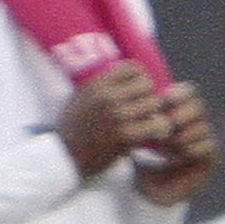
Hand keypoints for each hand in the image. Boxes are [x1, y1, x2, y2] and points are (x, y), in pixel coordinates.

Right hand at [56, 60, 174, 177]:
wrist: (64, 156)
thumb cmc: (74, 127)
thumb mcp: (81, 97)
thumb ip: (102, 85)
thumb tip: (126, 73)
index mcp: (96, 84)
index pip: (133, 67)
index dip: (141, 78)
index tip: (138, 91)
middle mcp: (107, 97)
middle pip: (147, 85)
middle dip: (149, 97)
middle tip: (145, 110)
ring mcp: (117, 115)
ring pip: (155, 104)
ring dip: (156, 114)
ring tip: (149, 123)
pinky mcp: (126, 136)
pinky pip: (157, 125)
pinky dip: (160, 130)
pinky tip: (153, 136)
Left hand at [132, 83, 218, 205]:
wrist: (149, 188)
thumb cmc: (141, 157)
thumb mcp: (139, 132)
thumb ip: (144, 114)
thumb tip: (137, 90)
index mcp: (181, 111)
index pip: (189, 92)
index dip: (179, 93)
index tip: (164, 99)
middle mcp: (197, 123)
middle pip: (198, 106)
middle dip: (180, 114)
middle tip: (167, 125)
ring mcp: (206, 140)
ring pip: (202, 127)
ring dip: (182, 135)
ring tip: (165, 146)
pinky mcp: (212, 158)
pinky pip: (207, 146)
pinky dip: (189, 149)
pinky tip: (174, 156)